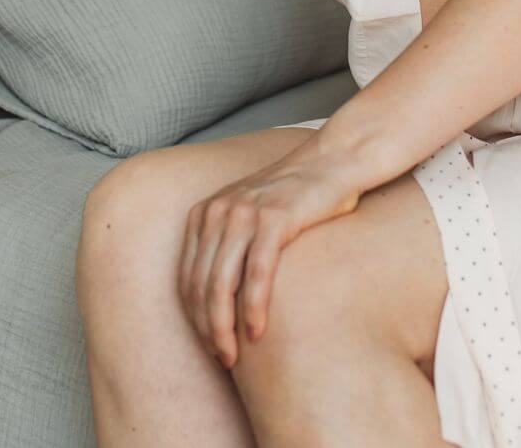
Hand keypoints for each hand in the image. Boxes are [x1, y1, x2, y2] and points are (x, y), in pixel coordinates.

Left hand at [177, 136, 365, 369]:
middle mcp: (219, 210)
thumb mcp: (250, 215)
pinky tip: (257, 330)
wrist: (334, 161)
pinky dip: (254, 307)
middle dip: (207, 330)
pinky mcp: (274, 217)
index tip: (209, 346)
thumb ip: (228, 246)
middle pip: (200, 286)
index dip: (194, 320)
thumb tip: (216, 303)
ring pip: (221, 284)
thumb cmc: (296, 197)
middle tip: (223, 358)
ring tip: (235, 354)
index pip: (186, 279)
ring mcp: (245, 212)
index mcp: (206, 213)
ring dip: (223, 327)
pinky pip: (256, 273)